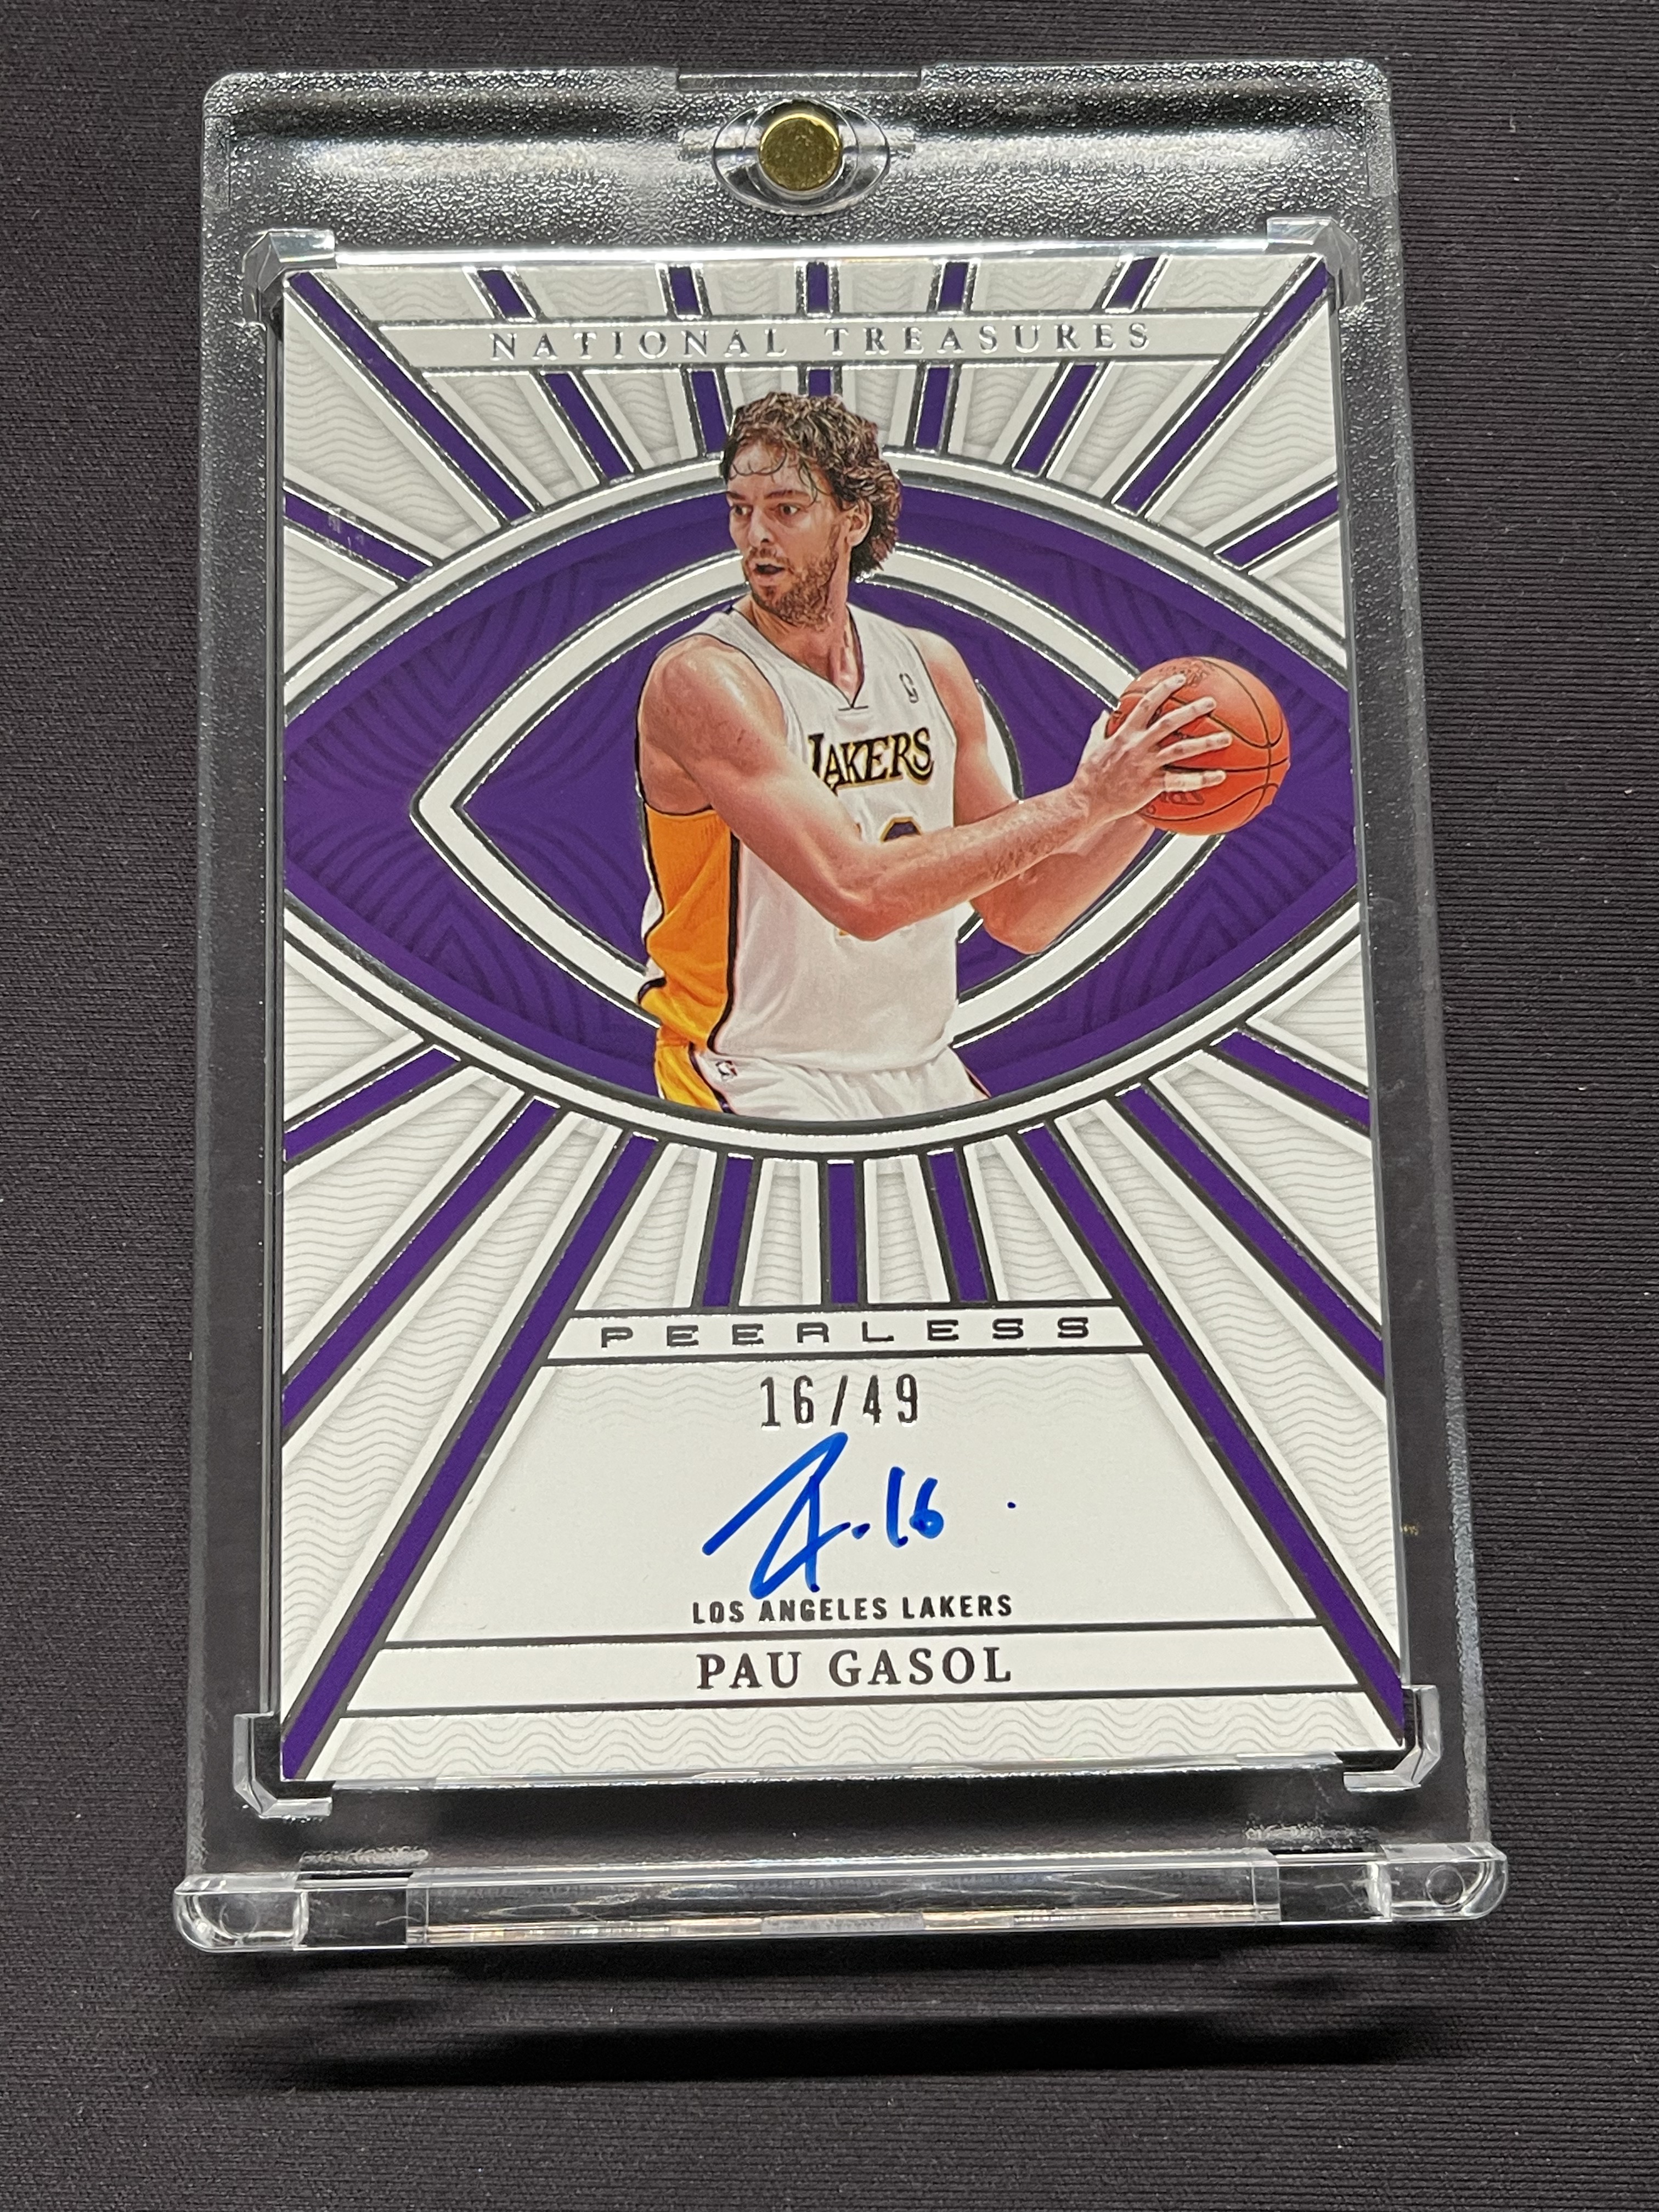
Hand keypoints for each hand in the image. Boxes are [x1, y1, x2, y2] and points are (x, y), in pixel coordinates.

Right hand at [1066, 671, 1229, 829]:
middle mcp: (1137, 746)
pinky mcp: (1151, 785)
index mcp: (1124, 733)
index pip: (1147, 704)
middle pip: (1170, 722)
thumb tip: (1104, 713)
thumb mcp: (1092, 747)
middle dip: (1192, 710)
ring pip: (1181, 750)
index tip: (1180, 679)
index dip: (1164, 689)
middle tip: (1212, 703)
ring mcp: (1145, 765)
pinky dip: (1201, 779)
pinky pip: (1180, 781)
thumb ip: (1100, 728)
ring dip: (1206, 743)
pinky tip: (1220, 776)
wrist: (1086, 802)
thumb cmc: (1088, 776)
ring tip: (1226, 738)